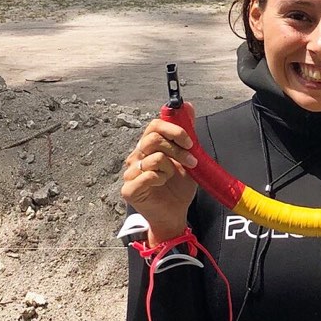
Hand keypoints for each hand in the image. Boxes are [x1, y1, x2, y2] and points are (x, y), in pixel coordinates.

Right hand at [120, 102, 198, 244]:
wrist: (176, 214)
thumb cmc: (179, 187)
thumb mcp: (188, 158)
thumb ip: (187, 133)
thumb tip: (188, 106)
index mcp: (149, 147)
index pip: (154, 125)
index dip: (173, 129)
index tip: (189, 141)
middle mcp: (137, 156)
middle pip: (153, 138)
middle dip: (177, 149)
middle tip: (191, 160)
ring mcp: (131, 172)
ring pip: (154, 157)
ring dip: (172, 167)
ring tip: (175, 176)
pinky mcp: (129, 189)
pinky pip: (148, 175)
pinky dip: (161, 179)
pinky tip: (162, 185)